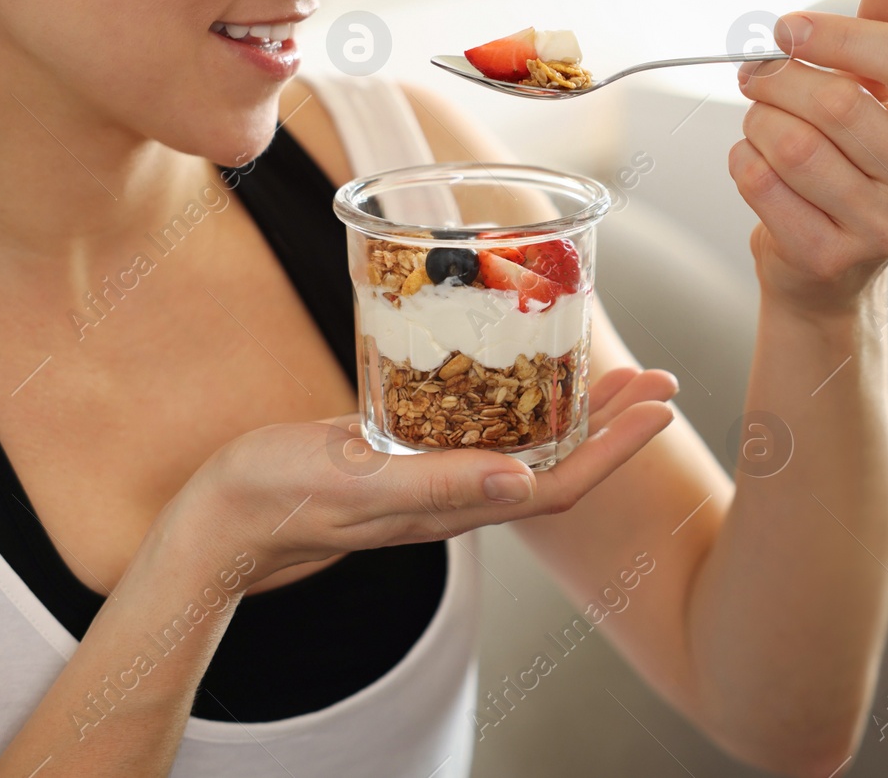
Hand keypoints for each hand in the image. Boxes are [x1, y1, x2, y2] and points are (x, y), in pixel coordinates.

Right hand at [179, 365, 676, 590]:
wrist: (226, 513)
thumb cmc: (283, 495)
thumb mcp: (360, 480)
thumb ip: (438, 483)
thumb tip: (522, 482)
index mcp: (454, 506)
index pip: (559, 485)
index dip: (617, 448)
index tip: (661, 406)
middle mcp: (457, 495)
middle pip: (557, 464)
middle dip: (614, 424)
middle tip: (660, 378)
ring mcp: (434, 476)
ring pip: (525, 446)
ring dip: (575, 412)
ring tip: (613, 373)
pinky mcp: (408, 453)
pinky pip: (483, 429)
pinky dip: (518, 401)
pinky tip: (522, 374)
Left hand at [728, 0, 887, 318]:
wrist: (832, 264)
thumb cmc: (857, 162)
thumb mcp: (882, 94)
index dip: (838, 34)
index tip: (788, 28)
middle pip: (839, 103)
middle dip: (779, 78)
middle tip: (754, 73)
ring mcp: (884, 229)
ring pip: (792, 145)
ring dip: (756, 121)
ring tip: (758, 121)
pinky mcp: (828, 256)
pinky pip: (762, 184)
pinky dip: (743, 160)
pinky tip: (754, 161)